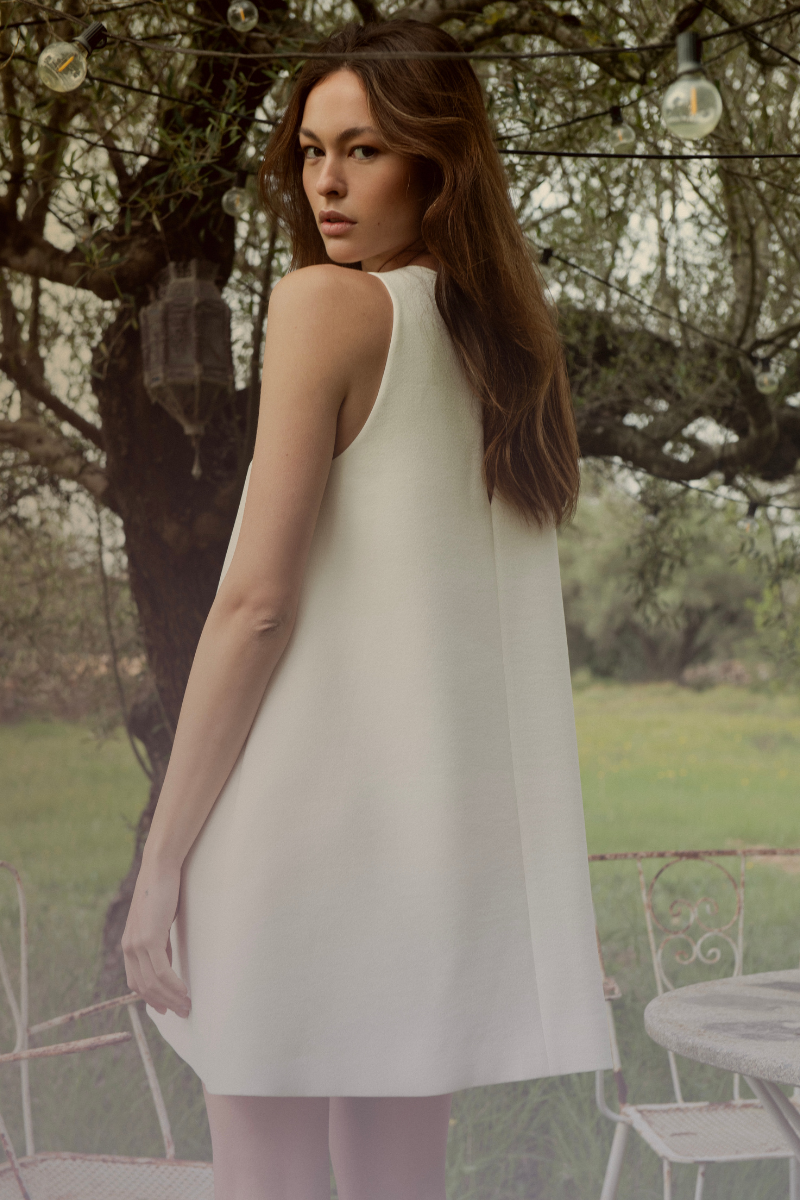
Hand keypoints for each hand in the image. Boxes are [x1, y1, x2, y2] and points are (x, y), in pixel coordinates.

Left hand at [121, 854, 190, 1017]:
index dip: (151, 998)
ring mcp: (137, 944)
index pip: (136, 981)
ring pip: (153, 983)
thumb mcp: (159, 923)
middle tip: (183, 1011)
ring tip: (188, 1005)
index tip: (167, 1007)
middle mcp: (129, 947)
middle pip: (144, 987)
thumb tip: (166, 965)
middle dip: (164, 1003)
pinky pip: (161, 972)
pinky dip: (173, 985)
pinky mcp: (149, 939)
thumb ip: (159, 944)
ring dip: (172, 998)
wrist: (159, 868)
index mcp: (129, 945)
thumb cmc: (163, 892)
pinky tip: (185, 991)